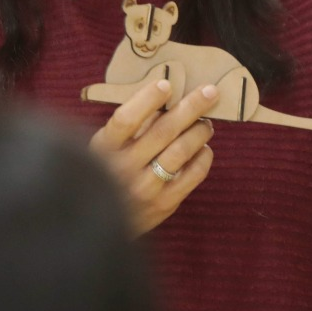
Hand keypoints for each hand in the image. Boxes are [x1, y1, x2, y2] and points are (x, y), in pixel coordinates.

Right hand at [90, 80, 218, 234]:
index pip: (126, 119)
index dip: (147, 99)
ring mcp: (144, 189)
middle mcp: (122, 169)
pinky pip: (192, 175)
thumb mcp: (104, 149)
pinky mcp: (164, 205)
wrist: (102, 226)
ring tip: (207, 123)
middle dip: (190, 107)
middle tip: (209, 92)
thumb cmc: (107, 174)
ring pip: (180, 151)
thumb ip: (129, 127)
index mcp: (103, 150)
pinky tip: (204, 148)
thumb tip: (164, 95)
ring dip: (199, 131)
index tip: (166, 84)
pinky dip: (203, 157)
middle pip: (162, 131)